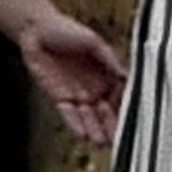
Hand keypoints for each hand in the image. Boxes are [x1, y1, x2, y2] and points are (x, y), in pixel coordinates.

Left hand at [5, 0, 127, 149]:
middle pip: (108, 114)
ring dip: (97, 131)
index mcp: (108, 75)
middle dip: (114, 127)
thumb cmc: (66, 30)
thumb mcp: (93, 41)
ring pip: (90, 119)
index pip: (122, 97)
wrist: (36, 31)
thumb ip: (109, 58)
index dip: (128, 109)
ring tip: (102, 141)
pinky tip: (84, 135)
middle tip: (120, 138)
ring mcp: (78, 96)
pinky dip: (77, 125)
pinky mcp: (60, 99)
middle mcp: (96, 89)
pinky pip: (70, 116)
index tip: (136, 120)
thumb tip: (125, 75)